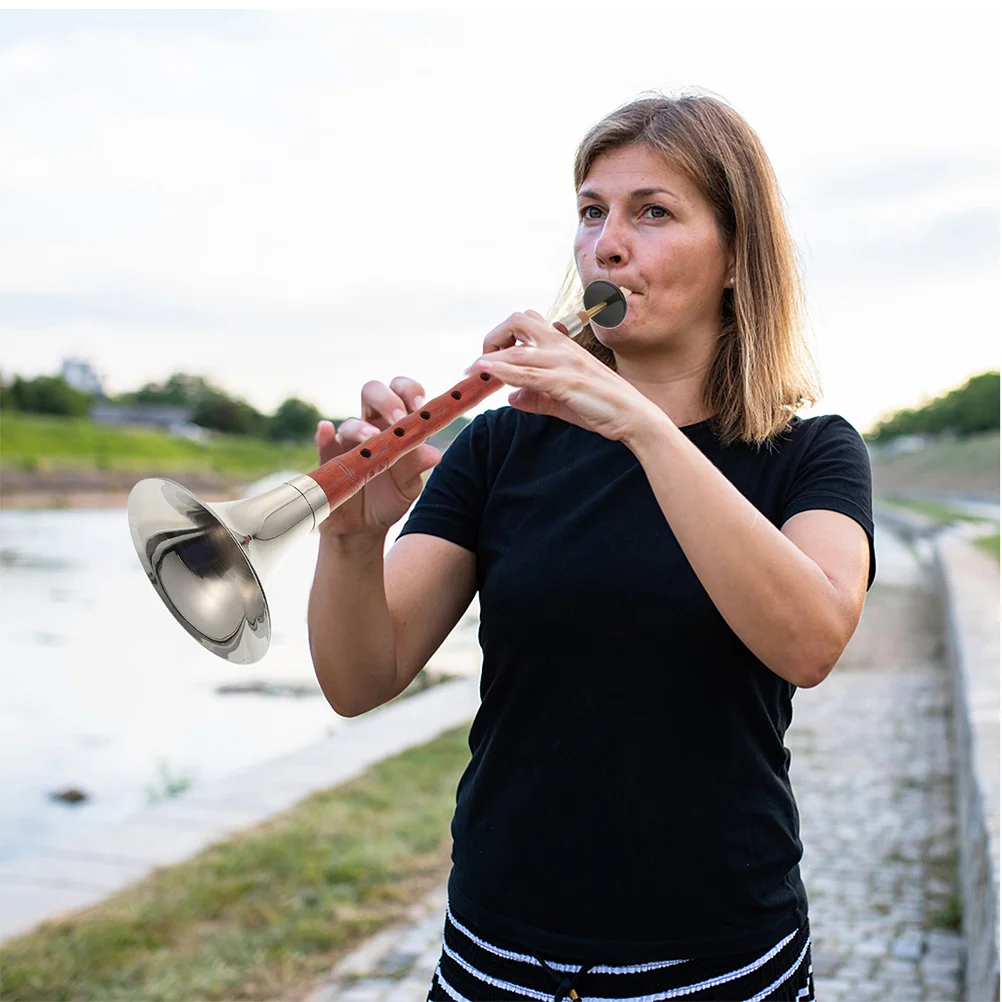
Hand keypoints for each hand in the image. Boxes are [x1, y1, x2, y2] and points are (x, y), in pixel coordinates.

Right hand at [314, 377, 440, 537]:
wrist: (366, 527)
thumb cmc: (390, 498)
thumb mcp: (409, 486)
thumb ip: (418, 467)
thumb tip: (434, 454)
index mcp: (396, 425)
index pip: (402, 393)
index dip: (410, 392)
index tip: (420, 406)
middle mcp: (370, 426)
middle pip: (373, 392)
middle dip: (386, 399)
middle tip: (399, 419)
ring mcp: (347, 442)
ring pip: (349, 422)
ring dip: (361, 427)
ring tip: (372, 439)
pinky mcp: (328, 460)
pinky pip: (323, 443)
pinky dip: (324, 435)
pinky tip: (326, 429)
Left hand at [465, 310, 660, 442]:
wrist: (634, 417)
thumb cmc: (601, 407)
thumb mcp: (561, 401)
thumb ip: (535, 397)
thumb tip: (510, 396)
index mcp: (563, 345)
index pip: (526, 323)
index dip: (501, 335)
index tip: (489, 358)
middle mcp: (562, 347)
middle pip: (519, 321)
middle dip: (493, 336)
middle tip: (481, 362)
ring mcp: (564, 362)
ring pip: (518, 352)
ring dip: (490, 360)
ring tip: (472, 373)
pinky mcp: (566, 382)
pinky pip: (529, 374)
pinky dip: (504, 372)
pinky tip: (487, 373)